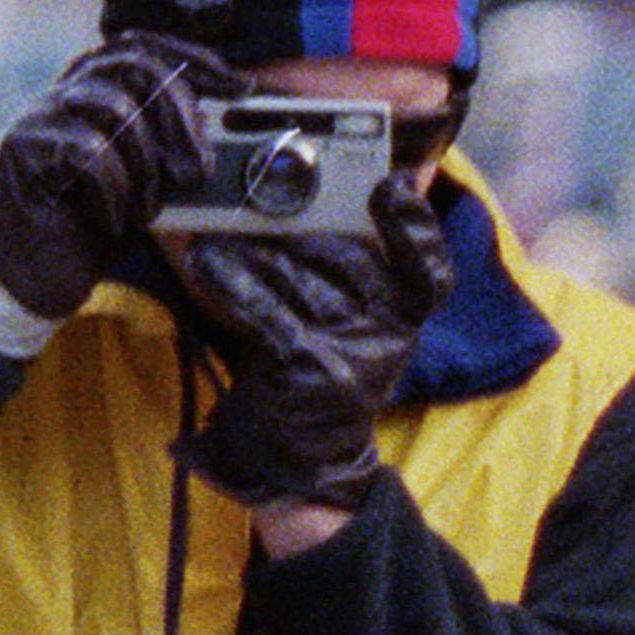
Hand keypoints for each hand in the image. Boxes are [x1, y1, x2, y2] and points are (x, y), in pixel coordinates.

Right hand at [0, 34, 221, 328]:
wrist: (26, 281)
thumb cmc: (88, 229)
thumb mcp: (146, 181)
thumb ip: (168, 146)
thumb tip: (218, 126)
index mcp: (94, 88)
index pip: (145, 46)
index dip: (195, 60)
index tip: (240, 88)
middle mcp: (64, 91)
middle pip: (137, 68)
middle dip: (181, 119)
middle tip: (198, 173)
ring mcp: (39, 116)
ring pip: (116, 111)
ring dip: (145, 169)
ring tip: (144, 212)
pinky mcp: (22, 148)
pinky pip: (90, 153)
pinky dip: (114, 193)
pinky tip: (113, 222)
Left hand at [165, 173, 443, 514]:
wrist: (304, 458)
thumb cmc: (327, 369)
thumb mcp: (361, 318)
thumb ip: (372, 257)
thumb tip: (396, 176)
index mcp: (406, 316)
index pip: (429, 272)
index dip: (416, 228)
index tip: (393, 185)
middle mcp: (386, 334)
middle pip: (349, 257)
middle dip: (302, 219)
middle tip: (261, 185)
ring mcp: (346, 353)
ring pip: (300, 278)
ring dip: (252, 245)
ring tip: (215, 223)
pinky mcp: (302, 370)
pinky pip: (266, 312)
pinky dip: (232, 281)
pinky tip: (205, 260)